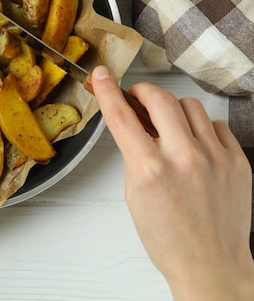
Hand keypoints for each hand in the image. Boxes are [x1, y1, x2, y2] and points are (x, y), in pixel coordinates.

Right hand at [90, 66, 253, 300]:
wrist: (210, 264)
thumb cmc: (167, 238)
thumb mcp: (134, 195)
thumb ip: (134, 156)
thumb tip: (134, 124)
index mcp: (149, 170)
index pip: (121, 116)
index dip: (107, 90)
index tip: (101, 75)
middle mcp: (183, 159)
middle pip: (159, 99)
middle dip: (142, 91)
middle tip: (137, 98)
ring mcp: (215, 158)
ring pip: (190, 107)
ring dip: (172, 109)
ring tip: (168, 127)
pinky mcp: (238, 162)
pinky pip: (216, 126)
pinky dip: (200, 129)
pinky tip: (194, 145)